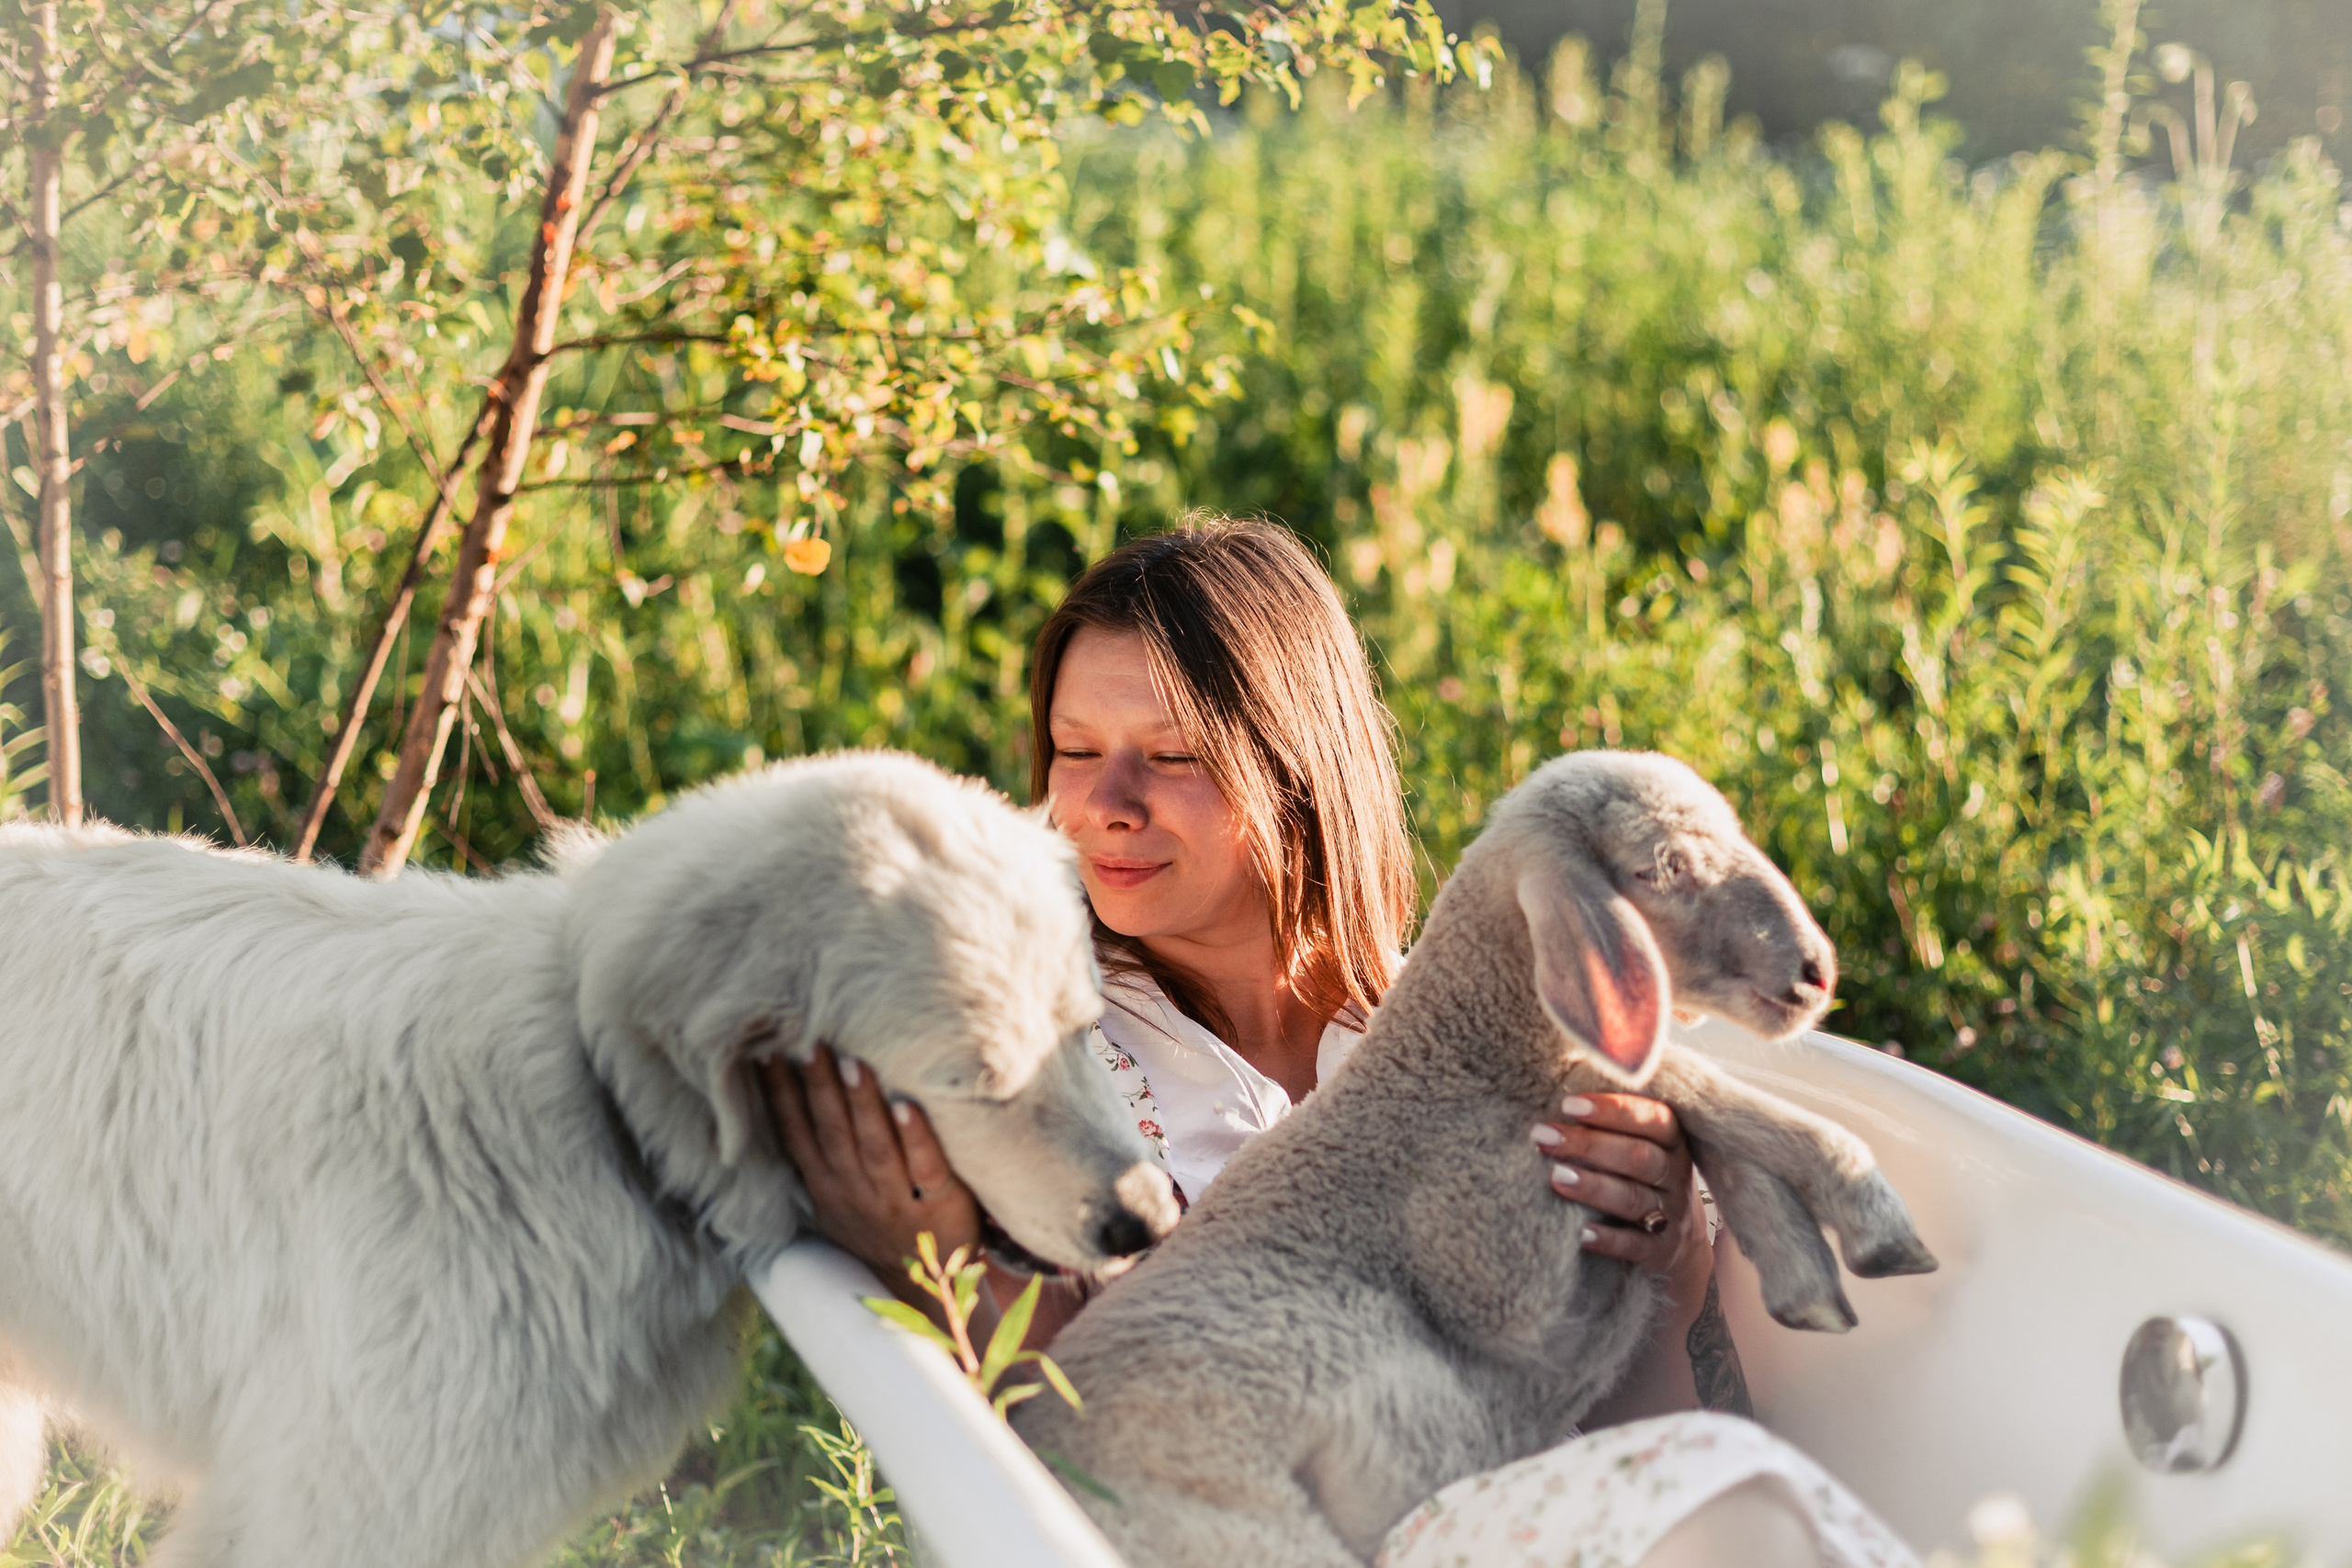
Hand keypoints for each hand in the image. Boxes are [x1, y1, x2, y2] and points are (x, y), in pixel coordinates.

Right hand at [763, 1044, 983, 1291]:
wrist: (926, 1293)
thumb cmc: (881, 1230)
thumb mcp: (836, 1203)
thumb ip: (821, 1157)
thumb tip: (792, 1094)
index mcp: (826, 1188)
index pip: (796, 1134)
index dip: (778, 1095)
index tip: (766, 1051)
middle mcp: (854, 1193)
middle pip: (831, 1132)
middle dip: (816, 1085)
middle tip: (805, 1039)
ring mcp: (895, 1201)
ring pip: (873, 1146)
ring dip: (861, 1104)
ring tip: (851, 1061)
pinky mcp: (940, 1206)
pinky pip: (926, 1168)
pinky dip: (916, 1138)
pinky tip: (908, 1106)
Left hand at [1533, 1093, 1713, 1320]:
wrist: (1676, 1243)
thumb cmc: (1636, 1175)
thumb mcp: (1637, 1143)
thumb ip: (1609, 1118)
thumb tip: (1557, 1077)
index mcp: (1672, 1140)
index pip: (1652, 1118)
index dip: (1613, 1110)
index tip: (1569, 1104)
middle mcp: (1675, 1175)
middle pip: (1639, 1157)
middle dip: (1589, 1145)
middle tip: (1543, 1136)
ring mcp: (1671, 1215)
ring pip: (1633, 1198)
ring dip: (1593, 1187)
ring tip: (1555, 1177)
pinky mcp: (1660, 1252)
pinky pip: (1635, 1245)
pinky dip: (1608, 1239)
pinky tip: (1580, 1233)